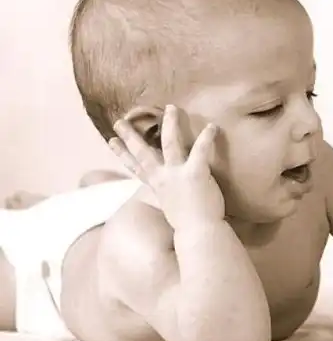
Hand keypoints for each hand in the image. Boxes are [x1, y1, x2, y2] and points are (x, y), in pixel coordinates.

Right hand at [109, 104, 224, 229]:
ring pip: (170, 143)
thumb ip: (164, 197)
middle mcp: (163, 179)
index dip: (123, 154)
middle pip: (143, 153)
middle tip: (119, 121)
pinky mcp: (194, 173)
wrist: (199, 233)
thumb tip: (158, 195)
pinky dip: (206, 137)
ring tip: (171, 107)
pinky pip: (200, 149)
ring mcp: (177, 175)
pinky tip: (212, 126)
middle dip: (131, 136)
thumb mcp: (170, 207)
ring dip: (170, 124)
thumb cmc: (189, 224)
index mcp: (157, 187)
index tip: (111, 141)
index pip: (136, 168)